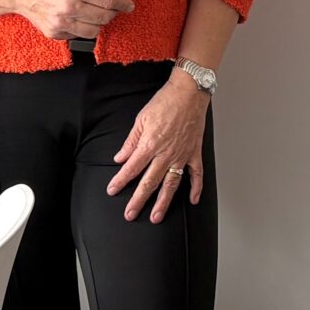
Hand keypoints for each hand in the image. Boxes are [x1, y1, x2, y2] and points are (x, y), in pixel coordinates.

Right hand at [9, 0, 133, 42]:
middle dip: (113, 12)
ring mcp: (62, 22)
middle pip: (104, 17)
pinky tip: (79, 17)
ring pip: (95, 31)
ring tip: (96, 13)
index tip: (129, 5)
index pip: (109, 1)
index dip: (123, 4)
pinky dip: (84, 28)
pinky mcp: (55, 33)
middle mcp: (70, 7)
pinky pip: (79, 35)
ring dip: (100, 22)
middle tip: (112, 7)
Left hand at [107, 71, 207, 222]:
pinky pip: (196, 175)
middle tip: (130, 214)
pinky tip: (193, 200)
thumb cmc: (166, 102)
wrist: (189, 92)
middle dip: (138, 200)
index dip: (120, 181)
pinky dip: (196, 188)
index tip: (112, 191)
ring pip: (171, 184)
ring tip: (156, 216)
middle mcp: (166, 154)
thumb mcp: (141, 119)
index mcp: (150, 145)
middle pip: (149, 182)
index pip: (132, 168)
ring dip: (163, 202)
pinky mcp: (194, 153)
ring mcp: (182, 155)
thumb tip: (120, 157)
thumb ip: (131, 141)